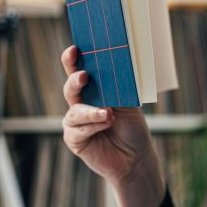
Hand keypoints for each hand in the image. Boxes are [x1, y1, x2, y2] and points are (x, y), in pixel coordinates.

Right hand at [61, 45, 164, 206]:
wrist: (136, 157)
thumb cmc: (132, 128)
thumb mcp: (129, 103)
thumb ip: (119, 87)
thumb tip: (116, 67)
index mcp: (93, 91)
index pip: (80, 71)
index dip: (74, 60)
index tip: (75, 49)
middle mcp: (81, 103)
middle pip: (71, 87)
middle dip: (75, 80)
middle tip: (84, 76)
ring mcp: (76, 122)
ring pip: (75, 111)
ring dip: (91, 112)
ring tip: (108, 114)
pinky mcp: (74, 139)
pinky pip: (77, 129)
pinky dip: (92, 126)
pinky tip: (106, 123)